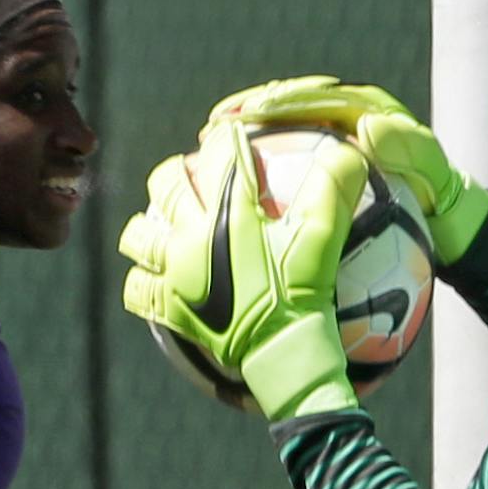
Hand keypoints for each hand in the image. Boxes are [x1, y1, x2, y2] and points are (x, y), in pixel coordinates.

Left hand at [120, 119, 365, 420]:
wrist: (280, 350)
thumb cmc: (303, 290)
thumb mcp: (323, 235)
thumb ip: (335, 186)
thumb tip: (349, 149)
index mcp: (227, 209)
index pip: (220, 154)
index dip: (227, 140)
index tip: (233, 139)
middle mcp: (190, 234)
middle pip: (166, 185)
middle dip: (176, 172)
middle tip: (188, 175)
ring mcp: (174, 272)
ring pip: (139, 236)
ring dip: (146, 227)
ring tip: (161, 228)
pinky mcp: (168, 307)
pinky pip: (138, 290)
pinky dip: (142, 282)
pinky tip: (153, 280)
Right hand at [204, 76, 487, 264]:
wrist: (448, 229)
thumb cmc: (443, 207)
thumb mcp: (436, 178)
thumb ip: (410, 150)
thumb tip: (368, 128)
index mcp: (370, 111)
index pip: (318, 98)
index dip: (283, 101)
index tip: (254, 111)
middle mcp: (349, 120)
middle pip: (291, 107)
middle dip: (251, 109)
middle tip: (217, 123)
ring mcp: (336, 145)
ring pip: (284, 132)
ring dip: (247, 133)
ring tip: (211, 142)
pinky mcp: (328, 169)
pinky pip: (287, 162)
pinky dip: (260, 165)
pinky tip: (232, 182)